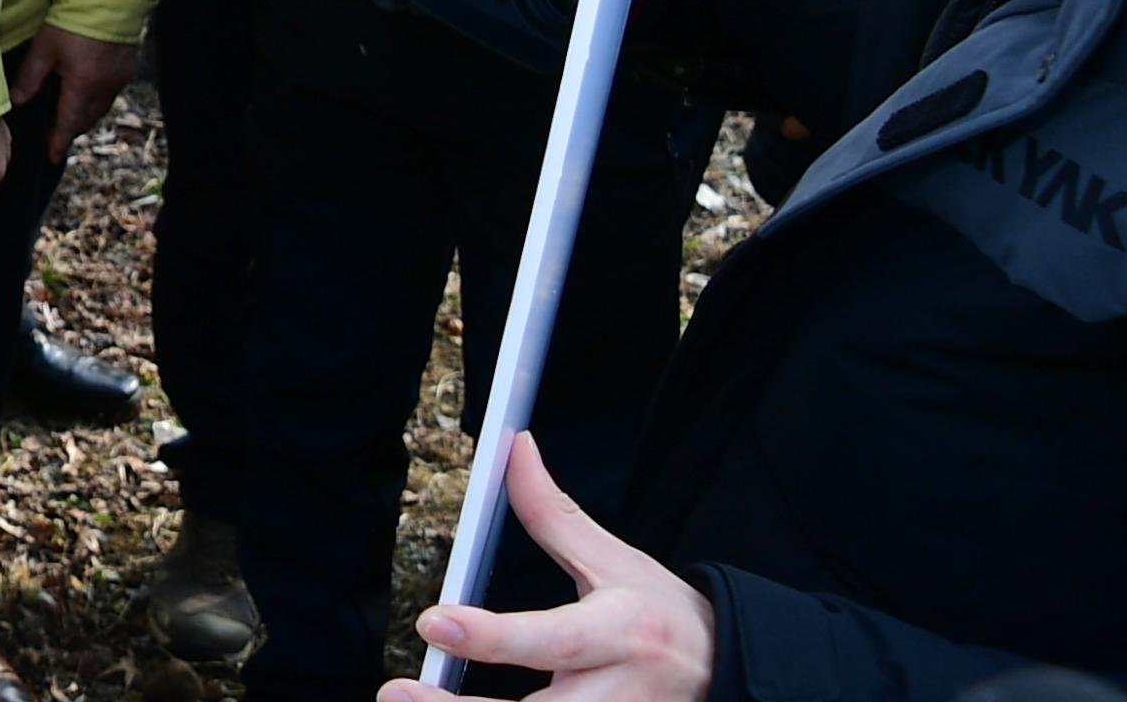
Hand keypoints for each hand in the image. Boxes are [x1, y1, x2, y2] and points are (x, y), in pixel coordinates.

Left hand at [9, 26, 142, 164]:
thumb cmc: (75, 20)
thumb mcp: (44, 48)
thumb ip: (30, 77)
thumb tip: (18, 101)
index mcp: (82, 87)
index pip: (67, 124)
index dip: (58, 142)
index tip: (52, 157)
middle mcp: (104, 89)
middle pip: (86, 120)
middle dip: (71, 130)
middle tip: (57, 136)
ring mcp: (118, 80)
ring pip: (100, 109)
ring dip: (85, 116)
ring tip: (70, 116)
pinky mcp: (127, 69)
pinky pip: (110, 94)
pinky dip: (97, 99)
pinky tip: (88, 92)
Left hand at [383, 433, 713, 701]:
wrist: (730, 674)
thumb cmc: (664, 616)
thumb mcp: (617, 561)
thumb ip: (553, 514)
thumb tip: (512, 448)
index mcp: (622, 633)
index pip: (552, 639)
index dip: (491, 636)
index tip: (433, 622)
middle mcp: (618, 694)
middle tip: (396, 692)